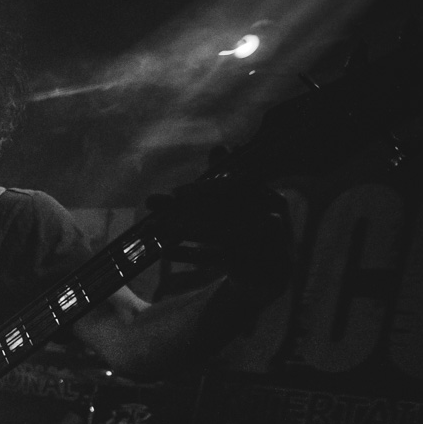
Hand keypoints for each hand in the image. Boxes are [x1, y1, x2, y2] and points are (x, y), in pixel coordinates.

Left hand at [147, 174, 292, 303]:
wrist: (272, 276)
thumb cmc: (256, 233)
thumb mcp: (247, 206)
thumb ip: (230, 180)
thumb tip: (219, 147)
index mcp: (272, 200)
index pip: (236, 188)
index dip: (204, 189)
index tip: (176, 192)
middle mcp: (270, 220)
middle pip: (219, 209)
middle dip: (182, 207)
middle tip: (152, 204)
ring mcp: (260, 244)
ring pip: (212, 233)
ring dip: (177, 229)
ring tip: (150, 227)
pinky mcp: (248, 266)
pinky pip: (211, 258)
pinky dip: (187, 253)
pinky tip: (164, 250)